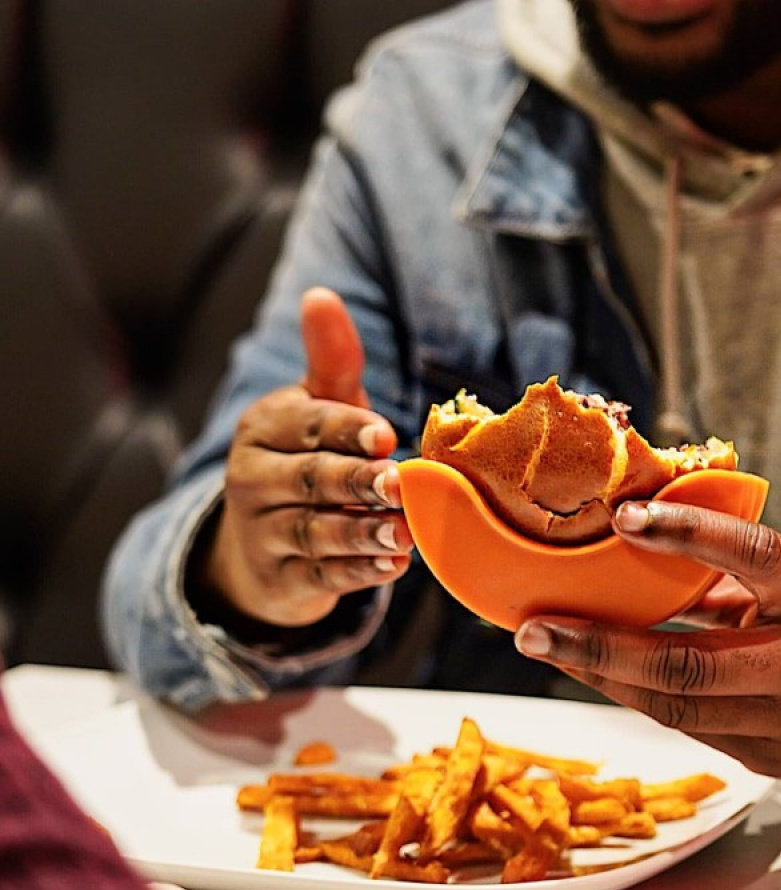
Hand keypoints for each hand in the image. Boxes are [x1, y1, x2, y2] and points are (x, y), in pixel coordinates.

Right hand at [199, 287, 412, 627]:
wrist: (262, 544)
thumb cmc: (307, 460)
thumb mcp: (318, 409)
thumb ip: (330, 362)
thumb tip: (320, 295)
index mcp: (264, 429)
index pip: (306, 425)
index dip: (346, 429)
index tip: (385, 437)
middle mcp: (253, 479)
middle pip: (310, 479)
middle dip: (357, 482)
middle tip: (400, 484)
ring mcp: (262, 534)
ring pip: (315, 531)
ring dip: (362, 532)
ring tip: (405, 533)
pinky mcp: (279, 580)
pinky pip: (319, 577)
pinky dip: (357, 573)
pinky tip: (391, 566)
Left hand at [514, 500, 780, 788]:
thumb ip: (743, 584)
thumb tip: (655, 559)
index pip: (756, 558)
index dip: (689, 535)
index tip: (624, 516)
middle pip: (689, 665)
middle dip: (600, 648)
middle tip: (533, 628)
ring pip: (676, 708)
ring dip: (602, 678)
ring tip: (546, 647)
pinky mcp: (770, 761)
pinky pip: (691, 729)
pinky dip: (638, 699)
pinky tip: (595, 674)